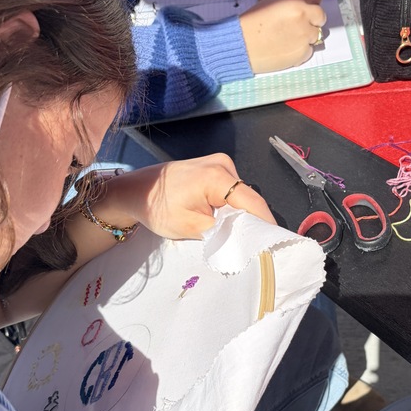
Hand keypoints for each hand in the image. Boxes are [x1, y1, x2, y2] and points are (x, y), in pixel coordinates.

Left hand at [105, 155, 275, 239]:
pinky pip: (232, 192)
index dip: (265, 225)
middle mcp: (223, 165)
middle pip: (249, 199)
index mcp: (217, 176)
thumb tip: (246, 238)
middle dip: (251, 221)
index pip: (253, 203)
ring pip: (241, 196)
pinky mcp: (215, 168)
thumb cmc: (157, 207)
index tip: (273, 245)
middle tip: (253, 246)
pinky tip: (222, 220)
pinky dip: (230, 207)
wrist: (137, 191)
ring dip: (239, 214)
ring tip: (232, 233)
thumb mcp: (191, 227)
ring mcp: (220, 164)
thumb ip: (223, 232)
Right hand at [239, 0, 325, 73]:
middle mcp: (303, 14)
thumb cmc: (253, 22)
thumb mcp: (272, 1)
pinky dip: (300, 50)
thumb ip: (292, 1)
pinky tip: (286, 49)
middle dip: (312, 20)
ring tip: (288, 39)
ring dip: (306, 36)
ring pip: (316, 34)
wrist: (242, 44)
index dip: (310, 3)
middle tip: (298, 26)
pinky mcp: (303, 52)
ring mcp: (305, 34)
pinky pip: (309, 50)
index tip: (305, 9)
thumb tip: (306, 6)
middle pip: (321, 16)